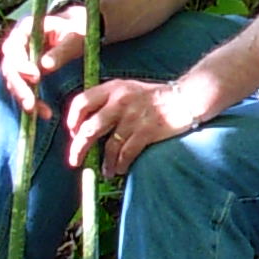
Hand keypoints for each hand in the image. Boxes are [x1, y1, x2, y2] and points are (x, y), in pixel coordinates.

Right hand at [0, 5, 90, 115]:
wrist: (79, 33)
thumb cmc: (77, 30)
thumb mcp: (74, 37)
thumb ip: (61, 50)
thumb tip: (44, 66)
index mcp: (25, 29)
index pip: (14, 47)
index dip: (21, 63)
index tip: (35, 76)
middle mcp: (17, 43)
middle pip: (9, 67)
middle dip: (19, 87)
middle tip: (30, 103)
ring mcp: (19, 59)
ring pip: (14, 81)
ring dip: (24, 98)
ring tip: (41, 112)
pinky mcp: (25, 73)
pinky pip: (23, 89)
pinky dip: (32, 102)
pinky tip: (45, 113)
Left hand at [67, 75, 218, 175]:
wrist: (186, 97)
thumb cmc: (156, 95)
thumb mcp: (129, 88)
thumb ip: (109, 100)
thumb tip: (88, 124)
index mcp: (113, 88)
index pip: (81, 102)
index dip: (72, 120)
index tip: (73, 133)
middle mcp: (120, 101)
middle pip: (89, 128)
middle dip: (79, 148)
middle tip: (75, 160)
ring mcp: (133, 117)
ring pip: (108, 146)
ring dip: (105, 162)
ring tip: (106, 171)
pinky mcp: (146, 131)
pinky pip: (126, 153)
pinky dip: (120, 164)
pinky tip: (120, 169)